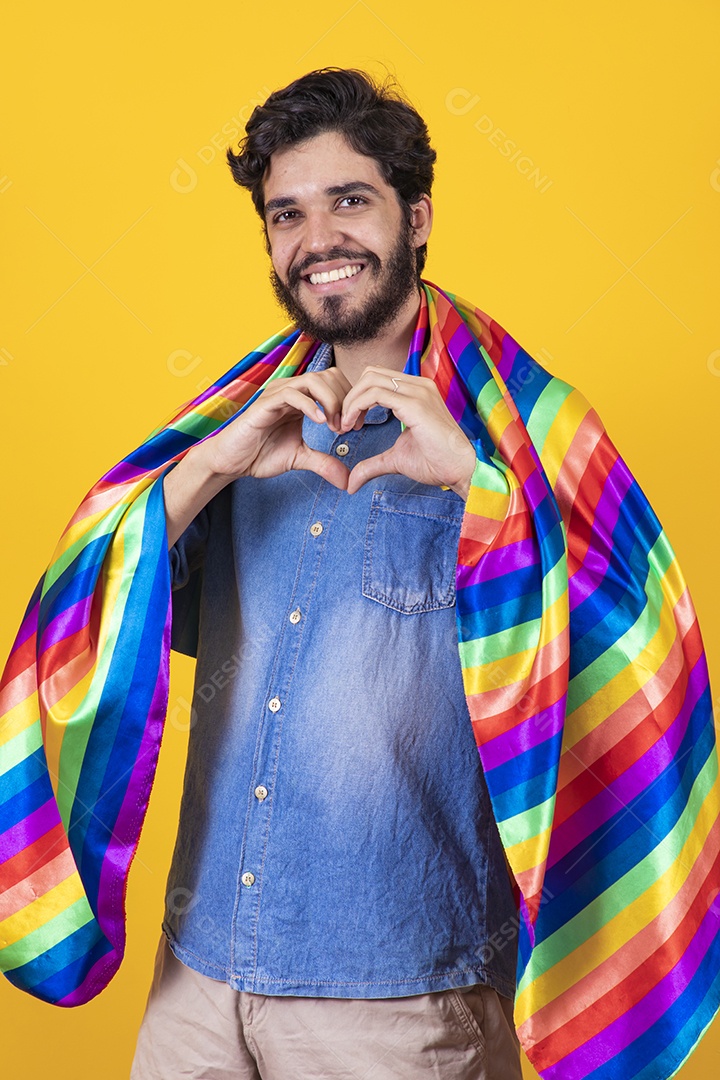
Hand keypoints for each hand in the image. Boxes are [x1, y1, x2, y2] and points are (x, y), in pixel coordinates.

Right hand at [204, 367, 352, 489]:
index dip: (349, 401)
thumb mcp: (301, 458)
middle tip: (347, 427)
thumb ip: (324, 463)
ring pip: (313, 380)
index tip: (355, 426)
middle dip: (345, 400)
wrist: (231, 461)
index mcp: (301, 398)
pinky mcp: (264, 403)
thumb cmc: (260, 454)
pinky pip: (291, 394)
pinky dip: (310, 406)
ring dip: (331, 402)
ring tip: (335, 427)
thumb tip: (347, 481)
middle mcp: (291, 390)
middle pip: (329, 376)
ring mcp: (277, 394)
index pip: (334, 382)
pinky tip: (321, 423)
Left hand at [339, 367, 476, 498]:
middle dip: (350, 396)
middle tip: (344, 423)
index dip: (357, 397)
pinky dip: (357, 406)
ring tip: (347, 425)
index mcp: (416, 391)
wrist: (461, 470)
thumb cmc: (437, 462)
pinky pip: (375, 394)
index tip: (351, 423)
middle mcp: (418, 385)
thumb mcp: (396, 459)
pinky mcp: (416, 404)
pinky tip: (355, 425)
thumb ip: (372, 464)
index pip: (377, 378)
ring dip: (351, 401)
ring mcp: (418, 391)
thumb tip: (350, 483)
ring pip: (370, 379)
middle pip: (370, 373)